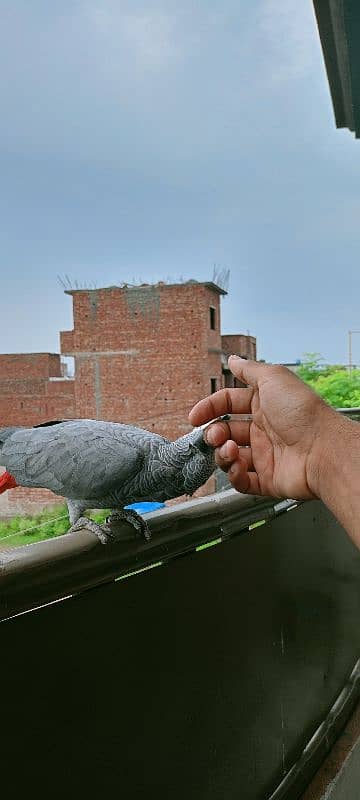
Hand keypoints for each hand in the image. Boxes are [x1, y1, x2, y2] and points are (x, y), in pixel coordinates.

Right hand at [189, 356, 339, 499]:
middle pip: (226, 431)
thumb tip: (232, 359)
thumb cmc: (303, 412)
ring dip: (222, 454)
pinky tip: (237, 467)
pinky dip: (234, 475)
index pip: (228, 403)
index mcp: (264, 405)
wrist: (323, 450)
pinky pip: (242, 481)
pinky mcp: (268, 479)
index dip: (210, 408)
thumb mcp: (273, 378)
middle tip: (215, 436)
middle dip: (214, 434)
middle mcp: (264, 429)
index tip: (195, 417)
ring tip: (230, 451)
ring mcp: (265, 455)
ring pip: (230, 457)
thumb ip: (249, 369)